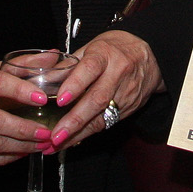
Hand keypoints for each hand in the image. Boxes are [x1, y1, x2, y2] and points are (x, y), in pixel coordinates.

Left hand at [45, 31, 158, 151]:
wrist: (150, 56)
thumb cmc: (114, 49)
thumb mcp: (90, 48)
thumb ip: (67, 65)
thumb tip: (42, 80)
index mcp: (105, 54)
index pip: (90, 68)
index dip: (76, 84)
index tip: (60, 99)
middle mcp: (118, 73)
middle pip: (97, 99)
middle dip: (75, 120)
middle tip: (55, 135)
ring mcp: (126, 93)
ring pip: (102, 117)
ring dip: (78, 133)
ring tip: (57, 144)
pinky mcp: (129, 108)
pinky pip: (107, 123)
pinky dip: (87, 133)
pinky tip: (72, 141)